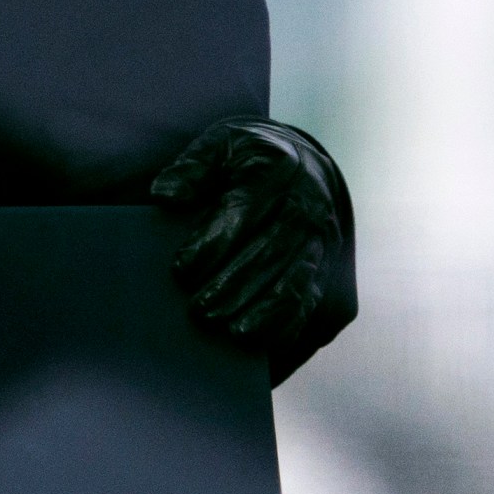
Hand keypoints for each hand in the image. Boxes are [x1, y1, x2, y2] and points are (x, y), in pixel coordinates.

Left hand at [151, 118, 348, 355]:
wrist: (301, 163)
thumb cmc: (246, 158)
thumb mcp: (216, 146)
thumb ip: (190, 168)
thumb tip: (164, 196)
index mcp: (275, 170)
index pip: (244, 209)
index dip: (213, 242)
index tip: (181, 269)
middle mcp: (307, 206)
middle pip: (271, 253)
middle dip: (234, 286)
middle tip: (199, 313)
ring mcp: (322, 240)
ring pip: (298, 283)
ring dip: (266, 314)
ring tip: (232, 334)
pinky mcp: (329, 267)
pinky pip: (313, 302)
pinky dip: (289, 327)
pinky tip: (264, 347)